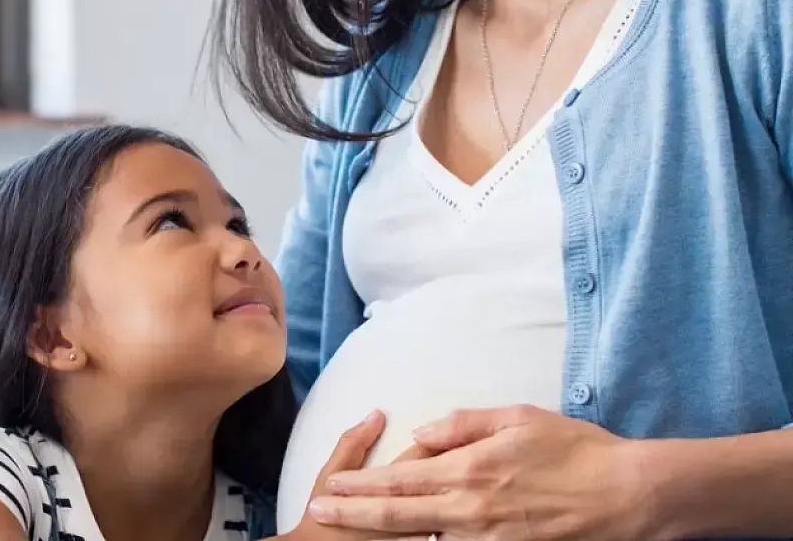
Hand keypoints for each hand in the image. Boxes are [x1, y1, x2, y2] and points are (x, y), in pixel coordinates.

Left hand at [307, 405, 649, 540]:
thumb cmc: (575, 450)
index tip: (328, 489)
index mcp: (469, 470)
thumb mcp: (516, 418)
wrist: (628, 495)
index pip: (399, 480)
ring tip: (351, 533)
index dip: (359, 487)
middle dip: (353, 515)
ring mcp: (488, 540)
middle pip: (398, 515)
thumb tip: (423, 433)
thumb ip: (463, 424)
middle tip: (318, 514)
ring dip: (383, 537)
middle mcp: (471, 510)